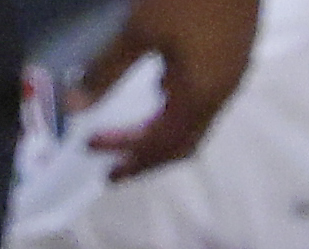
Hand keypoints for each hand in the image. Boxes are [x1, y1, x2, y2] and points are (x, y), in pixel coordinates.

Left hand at [77, 0, 260, 172]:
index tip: (94, 155)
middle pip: (183, 143)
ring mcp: (231, 75)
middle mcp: (220, 95)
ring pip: (195, 121)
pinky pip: (204, 97)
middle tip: (113, 159)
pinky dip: (176, 105)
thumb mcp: (140, 29)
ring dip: (162, 131)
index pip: (161, 144)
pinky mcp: (233, 55)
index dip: (128, 154)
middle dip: (146, 155)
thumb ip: (108, 68)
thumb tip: (76, 105)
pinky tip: (160, 87)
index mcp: (199, 96)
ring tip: (132, 128)